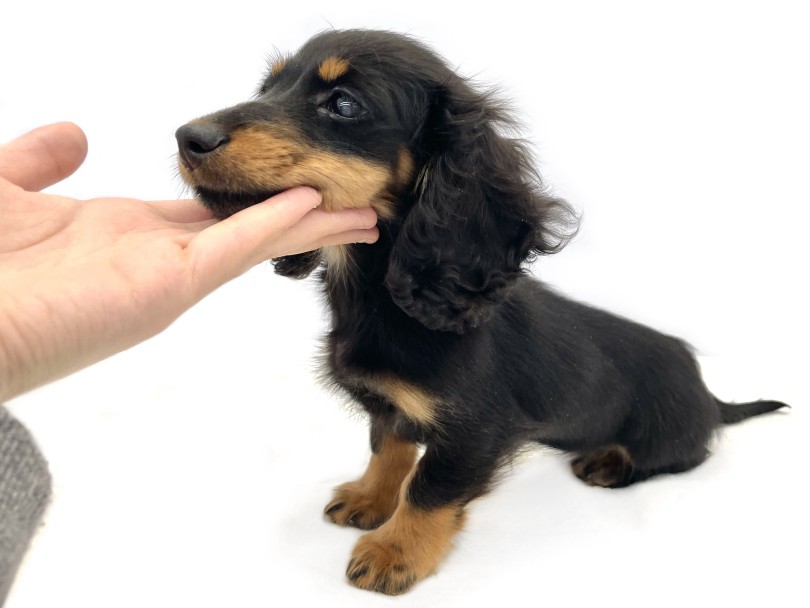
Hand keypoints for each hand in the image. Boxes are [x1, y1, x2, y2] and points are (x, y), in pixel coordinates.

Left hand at [0, 122, 377, 400]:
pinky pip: (236, 248)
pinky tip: (314, 206)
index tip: (288, 180)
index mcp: (122, 233)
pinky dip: (276, 225)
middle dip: (301, 213)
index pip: (205, 211)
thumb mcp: (4, 187)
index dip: (251, 195)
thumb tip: (77, 132)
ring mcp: (168, 276)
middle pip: (247, 227)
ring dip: (310, 224)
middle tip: (350, 200)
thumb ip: (40, 157)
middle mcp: (156, 256)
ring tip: (362, 213)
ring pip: (257, 239)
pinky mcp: (170, 287)